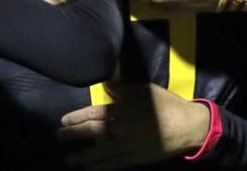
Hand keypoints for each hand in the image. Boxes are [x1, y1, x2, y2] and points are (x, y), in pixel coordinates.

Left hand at [56, 83, 209, 169]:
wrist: (187, 127)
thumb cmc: (167, 105)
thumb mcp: (145, 90)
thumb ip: (123, 90)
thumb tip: (106, 84)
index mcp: (124, 109)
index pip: (95, 113)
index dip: (77, 117)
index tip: (63, 120)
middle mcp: (122, 128)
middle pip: (93, 131)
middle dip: (74, 135)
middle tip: (58, 137)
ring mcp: (127, 145)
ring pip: (99, 151)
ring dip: (82, 155)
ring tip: (68, 159)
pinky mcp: (135, 158)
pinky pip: (113, 164)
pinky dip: (100, 167)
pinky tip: (88, 169)